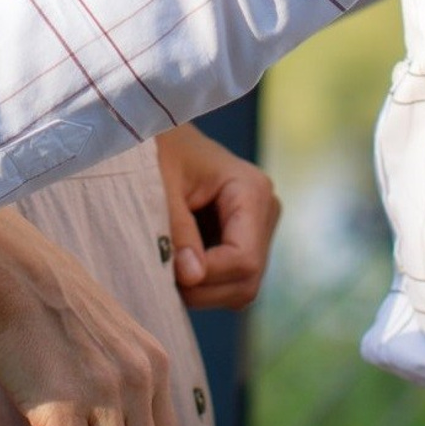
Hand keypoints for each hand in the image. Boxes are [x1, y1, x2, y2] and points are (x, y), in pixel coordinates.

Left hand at [154, 124, 281, 310]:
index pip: (244, 258)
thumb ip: (177, 230)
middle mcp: (266, 210)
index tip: (169, 273)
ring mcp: (259, 229)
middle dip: (204, 289)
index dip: (208, 276)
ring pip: (241, 288)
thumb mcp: (161, 185)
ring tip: (166, 269)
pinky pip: (232, 282)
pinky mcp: (246, 242)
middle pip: (247, 280)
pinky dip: (203, 285)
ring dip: (202, 291)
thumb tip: (193, 277)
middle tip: (161, 276)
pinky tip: (177, 265)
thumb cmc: (159, 151)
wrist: (159, 133)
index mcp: (252, 190)